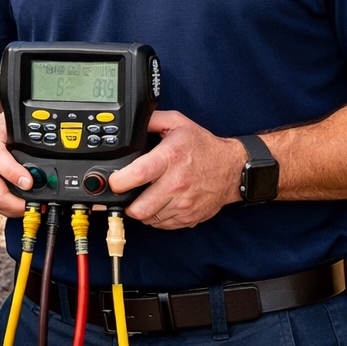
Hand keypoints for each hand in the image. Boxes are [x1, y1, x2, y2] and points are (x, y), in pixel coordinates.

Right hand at [0, 114, 29, 217]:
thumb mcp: (13, 126)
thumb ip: (27, 135)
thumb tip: (50, 145)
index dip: (13, 173)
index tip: (29, 182)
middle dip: (15, 203)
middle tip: (34, 205)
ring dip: (14, 209)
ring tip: (31, 208)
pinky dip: (8, 210)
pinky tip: (19, 207)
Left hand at [108, 110, 246, 228]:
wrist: (232, 170)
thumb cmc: (204, 147)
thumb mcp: (178, 123)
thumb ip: (152, 120)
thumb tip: (132, 122)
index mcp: (170, 158)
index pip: (138, 174)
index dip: (119, 181)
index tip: (114, 181)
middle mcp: (176, 184)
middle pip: (139, 207)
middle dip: (125, 203)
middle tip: (125, 194)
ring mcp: (183, 204)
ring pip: (148, 219)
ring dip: (140, 211)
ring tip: (142, 197)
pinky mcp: (188, 218)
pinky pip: (161, 225)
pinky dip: (154, 217)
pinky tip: (157, 204)